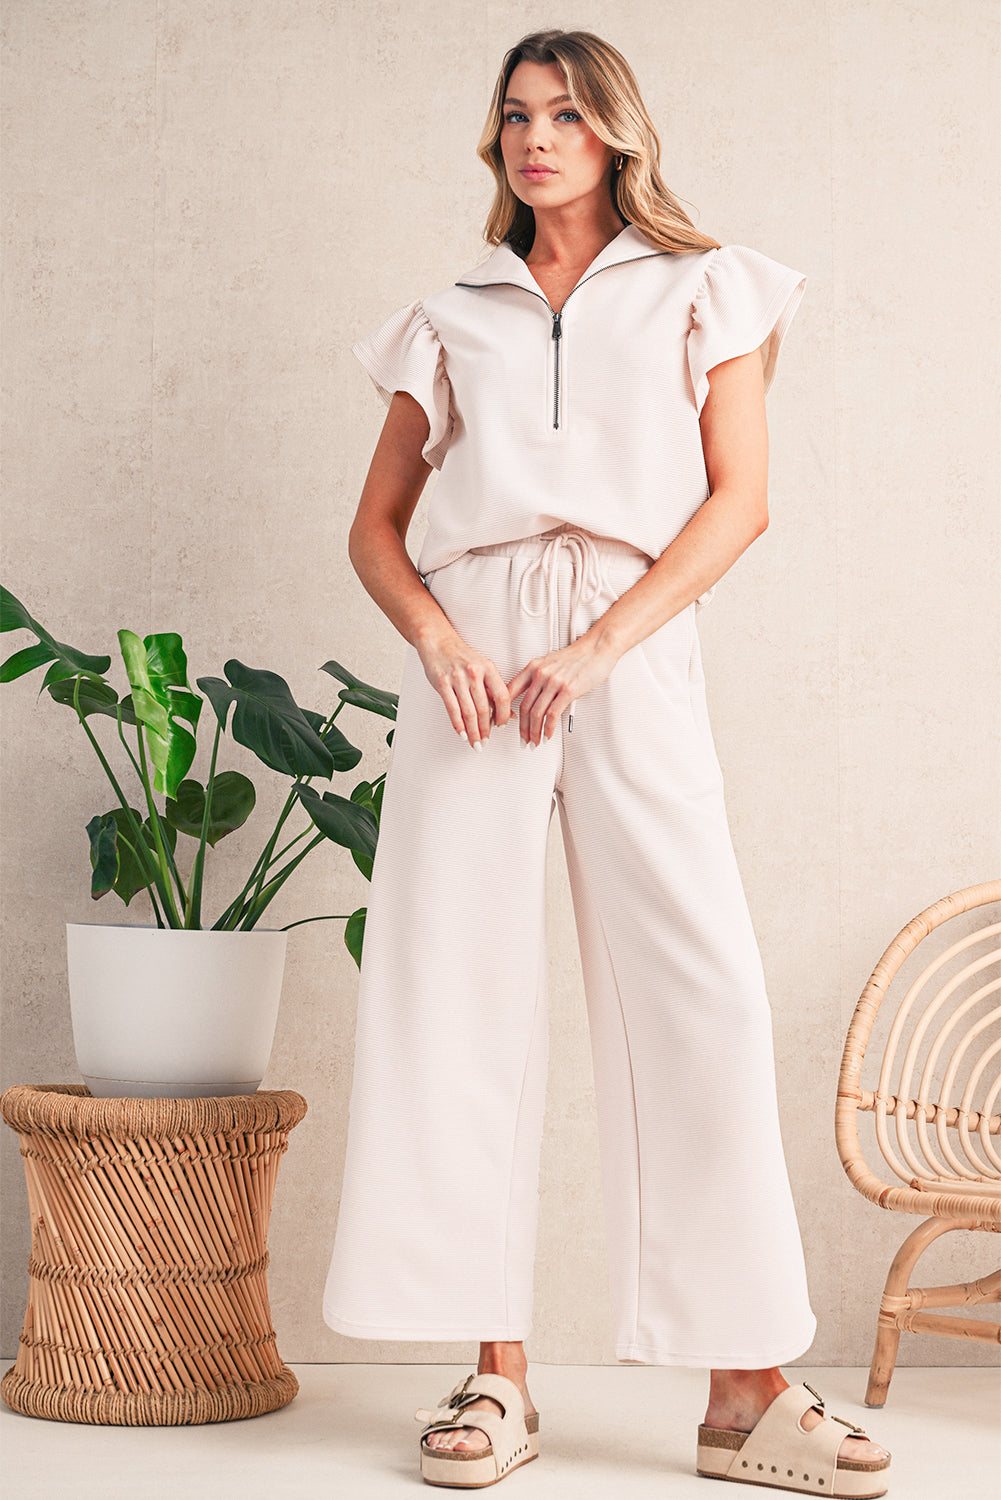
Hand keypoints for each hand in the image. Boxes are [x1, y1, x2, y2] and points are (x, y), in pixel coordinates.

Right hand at [415, 630, 513, 747]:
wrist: (438, 642)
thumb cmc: (461, 657)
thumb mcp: (483, 668)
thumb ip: (493, 689)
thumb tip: (508, 713)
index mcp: (489, 668)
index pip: (502, 697)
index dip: (503, 715)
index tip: (501, 726)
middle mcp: (474, 673)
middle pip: (484, 708)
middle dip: (486, 730)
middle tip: (486, 741)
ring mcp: (457, 679)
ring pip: (469, 712)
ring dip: (473, 732)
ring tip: (475, 742)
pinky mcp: (442, 684)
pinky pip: (453, 710)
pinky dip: (458, 725)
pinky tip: (462, 734)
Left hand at [506, 632, 619, 745]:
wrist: (597, 648)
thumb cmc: (576, 657)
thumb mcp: (549, 663)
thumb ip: (537, 678)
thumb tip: (531, 700)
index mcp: (532, 667)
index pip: (509, 692)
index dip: (504, 711)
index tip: (503, 724)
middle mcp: (540, 674)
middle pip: (524, 707)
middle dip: (522, 729)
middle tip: (523, 740)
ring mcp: (553, 682)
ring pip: (536, 714)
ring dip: (534, 732)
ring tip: (535, 742)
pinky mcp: (568, 690)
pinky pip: (552, 714)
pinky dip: (548, 729)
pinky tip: (548, 736)